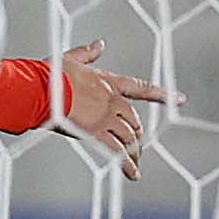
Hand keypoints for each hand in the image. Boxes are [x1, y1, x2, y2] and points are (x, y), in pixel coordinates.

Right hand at [54, 40, 171, 178]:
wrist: (39, 90)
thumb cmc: (50, 75)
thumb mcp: (71, 59)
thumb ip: (87, 53)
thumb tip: (99, 44)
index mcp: (108, 82)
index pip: (141, 88)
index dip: (161, 94)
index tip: (179, 99)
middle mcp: (112, 101)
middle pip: (134, 120)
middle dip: (137, 135)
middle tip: (137, 149)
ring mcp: (105, 118)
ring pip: (129, 138)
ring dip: (133, 153)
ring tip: (135, 166)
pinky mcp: (95, 133)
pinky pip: (116, 152)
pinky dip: (126, 164)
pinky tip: (132, 174)